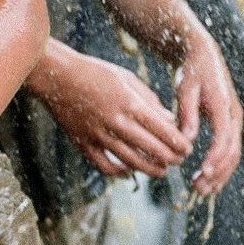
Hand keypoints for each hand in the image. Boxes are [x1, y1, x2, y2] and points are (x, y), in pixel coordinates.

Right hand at [36, 45, 192, 178]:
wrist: (56, 75)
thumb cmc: (95, 72)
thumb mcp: (127, 79)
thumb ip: (150, 100)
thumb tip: (169, 122)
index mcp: (129, 103)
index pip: (163, 130)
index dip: (179, 144)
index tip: (187, 149)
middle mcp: (116, 121)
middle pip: (151, 149)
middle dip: (170, 159)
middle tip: (179, 161)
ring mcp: (98, 134)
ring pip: (131, 162)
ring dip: (150, 169)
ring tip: (161, 170)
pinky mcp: (83, 143)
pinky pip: (105, 166)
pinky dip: (120, 172)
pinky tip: (129, 170)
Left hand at [174, 29, 242, 194]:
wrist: (204, 56)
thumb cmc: (191, 72)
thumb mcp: (185, 89)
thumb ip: (186, 114)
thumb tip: (187, 141)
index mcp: (224, 106)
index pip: (223, 138)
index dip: (215, 158)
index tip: (204, 174)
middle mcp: (234, 116)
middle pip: (232, 151)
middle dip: (218, 173)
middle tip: (199, 189)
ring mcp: (234, 121)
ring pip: (233, 154)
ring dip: (221, 174)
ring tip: (202, 190)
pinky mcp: (229, 125)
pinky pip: (229, 150)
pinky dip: (221, 166)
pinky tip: (209, 179)